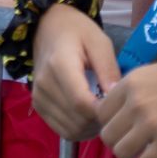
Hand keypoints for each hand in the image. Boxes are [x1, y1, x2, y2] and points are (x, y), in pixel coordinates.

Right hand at [28, 7, 119, 141]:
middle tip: (113, 108)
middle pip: (77, 120)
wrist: (48, 27)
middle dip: (100, 121)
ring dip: (91, 128)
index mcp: (59, 65)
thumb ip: (108, 70)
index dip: (103, 111)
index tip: (118, 104)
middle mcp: (44, 84)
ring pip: (70, 130)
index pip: (82, 103)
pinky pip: (61, 130)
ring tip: (101, 111)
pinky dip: (79, 130)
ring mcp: (38, 97)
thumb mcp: (100, 42)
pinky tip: (89, 116)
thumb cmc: (78, 31)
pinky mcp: (37, 106)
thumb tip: (118, 100)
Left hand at [95, 49, 156, 157]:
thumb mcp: (152, 72)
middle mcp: (135, 104)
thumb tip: (114, 108)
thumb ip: (131, 91)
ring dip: (132, 155)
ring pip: (121, 153)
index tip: (123, 125)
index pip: (100, 113)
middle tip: (134, 140)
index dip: (111, 122)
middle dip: (118, 141)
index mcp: (129, 84)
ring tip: (145, 150)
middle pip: (107, 136)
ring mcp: (151, 124)